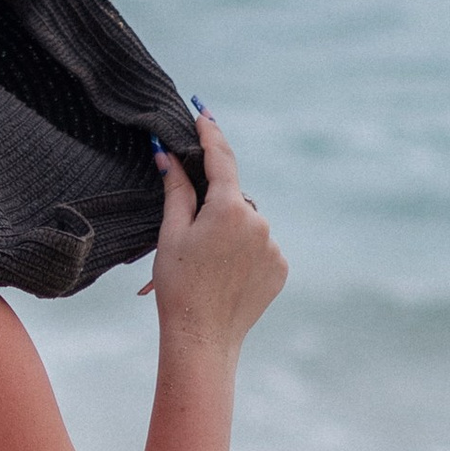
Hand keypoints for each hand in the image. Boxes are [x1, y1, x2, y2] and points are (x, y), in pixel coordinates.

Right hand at [143, 110, 286, 348]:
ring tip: (206, 266)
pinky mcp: (281, 267)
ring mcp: (273, 246)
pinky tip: (226, 276)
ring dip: (228, 232)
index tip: (203, 112)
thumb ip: (176, 190)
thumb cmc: (178, 287)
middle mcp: (259, 222)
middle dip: (214, 206)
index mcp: (229, 209)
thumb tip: (168, 154)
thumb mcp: (170, 234)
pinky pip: (260, 247)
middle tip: (190, 235)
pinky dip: (244, 253)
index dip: (211, 132)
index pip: (221, 158)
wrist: (203, 339)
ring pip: (247, 223)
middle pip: (233, 198)